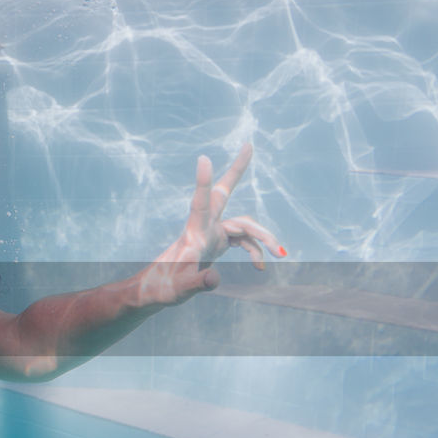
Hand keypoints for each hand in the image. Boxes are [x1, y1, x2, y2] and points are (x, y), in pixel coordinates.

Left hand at [141, 143, 283, 305]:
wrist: (156, 290)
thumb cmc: (163, 288)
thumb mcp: (180, 291)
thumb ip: (197, 283)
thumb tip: (214, 279)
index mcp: (194, 234)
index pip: (199, 204)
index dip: (203, 182)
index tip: (203, 158)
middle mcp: (204, 228)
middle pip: (223, 194)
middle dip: (237, 171)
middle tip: (248, 146)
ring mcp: (211, 233)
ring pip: (244, 224)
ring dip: (264, 237)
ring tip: (282, 254)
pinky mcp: (216, 242)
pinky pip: (243, 240)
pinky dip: (255, 251)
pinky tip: (260, 267)